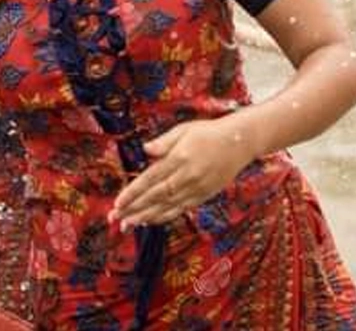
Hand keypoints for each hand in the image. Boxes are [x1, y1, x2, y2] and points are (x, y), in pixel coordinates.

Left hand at [109, 117, 255, 228]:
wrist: (240, 143)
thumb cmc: (208, 133)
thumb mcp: (183, 130)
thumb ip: (163, 143)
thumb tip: (145, 149)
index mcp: (179, 159)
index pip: (151, 179)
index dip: (133, 193)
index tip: (117, 203)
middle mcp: (187, 177)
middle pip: (156, 196)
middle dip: (134, 209)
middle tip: (115, 219)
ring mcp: (196, 188)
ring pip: (168, 206)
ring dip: (146, 216)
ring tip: (127, 224)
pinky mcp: (204, 195)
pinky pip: (181, 209)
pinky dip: (165, 216)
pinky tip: (150, 221)